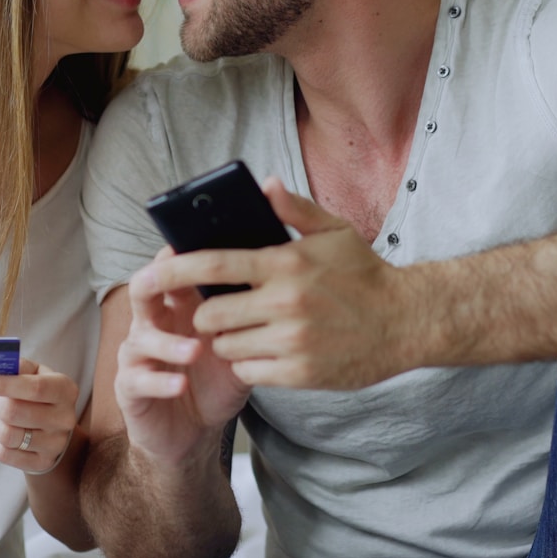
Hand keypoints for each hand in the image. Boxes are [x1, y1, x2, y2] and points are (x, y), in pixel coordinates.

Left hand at [0, 359, 78, 474]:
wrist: (53, 428)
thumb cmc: (39, 395)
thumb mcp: (35, 373)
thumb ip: (18, 367)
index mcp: (65, 390)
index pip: (35, 388)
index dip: (4, 384)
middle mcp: (64, 418)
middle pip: (15, 412)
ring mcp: (55, 444)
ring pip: (8, 435)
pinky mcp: (42, 463)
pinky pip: (4, 454)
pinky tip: (0, 431)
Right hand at [116, 248, 251, 465]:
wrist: (193, 433)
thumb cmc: (215, 382)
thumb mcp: (238, 350)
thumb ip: (248, 321)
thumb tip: (280, 288)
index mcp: (178, 307)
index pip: (174, 271)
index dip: (182, 256)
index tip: (201, 245)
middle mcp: (153, 324)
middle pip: (143, 290)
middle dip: (156, 280)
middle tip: (172, 280)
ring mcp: (138, 355)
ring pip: (142, 338)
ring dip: (169, 343)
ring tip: (196, 350)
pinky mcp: (130, 387)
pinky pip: (139, 380)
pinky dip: (160, 382)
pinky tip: (180, 385)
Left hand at [140, 177, 419, 389]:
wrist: (408, 322)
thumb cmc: (366, 275)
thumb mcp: (334, 232)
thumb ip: (294, 209)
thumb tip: (263, 185)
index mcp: (285, 263)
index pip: (212, 265)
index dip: (172, 270)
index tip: (148, 275)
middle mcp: (284, 303)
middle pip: (209, 315)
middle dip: (206, 314)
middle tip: (221, 310)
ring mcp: (291, 341)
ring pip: (226, 346)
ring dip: (228, 340)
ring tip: (248, 330)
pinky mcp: (299, 373)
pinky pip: (249, 371)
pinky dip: (249, 363)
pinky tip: (267, 351)